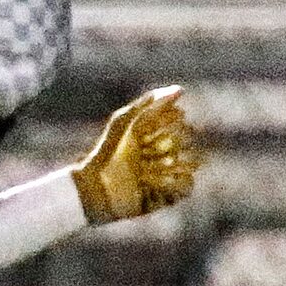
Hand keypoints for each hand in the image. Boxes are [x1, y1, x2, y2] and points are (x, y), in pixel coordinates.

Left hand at [76, 85, 204, 223]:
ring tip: (153, 168)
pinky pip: (186, 187)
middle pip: (185, 142)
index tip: (151, 130)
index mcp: (151, 134)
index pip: (178, 122)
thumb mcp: (124, 121)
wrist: (96, 188)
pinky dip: (178, 182)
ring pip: (189, 164)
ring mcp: (164, 175)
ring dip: (175, 163)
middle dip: (173, 144)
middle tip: (149, 152)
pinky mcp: (165, 196)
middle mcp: (159, 154)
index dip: (170, 123)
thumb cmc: (106, 153)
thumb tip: (181, 89)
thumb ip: (149, 103)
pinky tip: (158, 181)